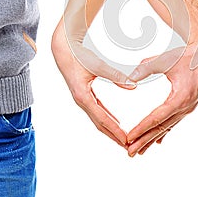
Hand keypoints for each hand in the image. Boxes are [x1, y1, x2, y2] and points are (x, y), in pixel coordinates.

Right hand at [51, 17, 136, 147]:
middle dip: (114, 136)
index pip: (102, 119)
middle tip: (128, 146)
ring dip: (111, 129)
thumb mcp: (98, 66)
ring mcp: (83, 99)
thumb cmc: (79, 56)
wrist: (64, 51)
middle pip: (100, 124)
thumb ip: (116, 76)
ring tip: (123, 139)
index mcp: (83, 97)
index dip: (115, 130)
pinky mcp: (85, 95)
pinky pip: (97, 111)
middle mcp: (82, 101)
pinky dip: (107, 118)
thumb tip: (133, 86)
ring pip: (98, 119)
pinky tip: (115, 122)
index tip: (126, 140)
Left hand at [126, 27, 197, 156]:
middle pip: (162, 127)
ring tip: (140, 150)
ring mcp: (189, 107)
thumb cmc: (187, 56)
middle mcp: (186, 106)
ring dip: (153, 139)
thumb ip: (147, 68)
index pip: (157, 118)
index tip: (129, 138)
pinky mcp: (189, 105)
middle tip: (129, 152)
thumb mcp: (166, 60)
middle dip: (145, 140)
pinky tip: (158, 141)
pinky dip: (164, 132)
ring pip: (168, 127)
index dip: (142, 128)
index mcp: (180, 98)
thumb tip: (130, 76)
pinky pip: (174, 121)